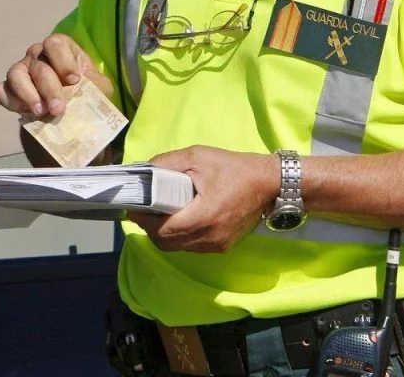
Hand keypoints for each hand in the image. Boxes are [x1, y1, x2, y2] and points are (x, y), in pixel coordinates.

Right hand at [0, 34, 112, 117]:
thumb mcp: (98, 87)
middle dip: (49, 89)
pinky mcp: (9, 90)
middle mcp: (37, 55)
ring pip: (16, 74)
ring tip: (40, 112)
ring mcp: (21, 71)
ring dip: (28, 94)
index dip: (63, 61)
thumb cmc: (86, 94)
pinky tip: (26, 113)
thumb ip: (94, 85)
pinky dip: (11, 102)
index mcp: (60, 49)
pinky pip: (1, 92)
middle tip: (58, 109)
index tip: (74, 80)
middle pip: (39, 66)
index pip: (55, 43)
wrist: (72, 114)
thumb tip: (86, 92)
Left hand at [128, 146, 277, 252]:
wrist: (270, 184)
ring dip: (164, 234)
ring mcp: (217, 245)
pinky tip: (179, 218)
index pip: (162, 230)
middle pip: (166, 243)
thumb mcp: (197, 157)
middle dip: (150, 228)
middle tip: (144, 210)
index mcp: (204, 216)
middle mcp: (210, 237)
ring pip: (178, 247)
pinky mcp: (222, 247)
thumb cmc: (234, 168)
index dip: (143, 220)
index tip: (133, 207)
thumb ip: (167, 163)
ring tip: (160, 212)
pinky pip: (191, 246)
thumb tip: (142, 170)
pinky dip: (180, 236)